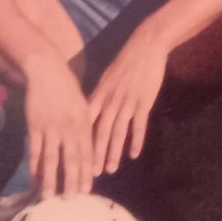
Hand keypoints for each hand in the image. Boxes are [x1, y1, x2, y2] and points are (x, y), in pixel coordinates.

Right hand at [21, 55, 94, 196]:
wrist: (47, 71)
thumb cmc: (67, 87)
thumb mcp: (83, 104)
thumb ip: (85, 125)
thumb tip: (87, 146)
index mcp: (83, 122)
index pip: (87, 152)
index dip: (86, 172)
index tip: (86, 189)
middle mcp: (68, 128)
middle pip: (71, 159)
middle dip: (71, 180)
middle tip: (70, 198)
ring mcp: (50, 128)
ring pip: (51, 159)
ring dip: (50, 179)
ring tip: (49, 196)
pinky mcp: (34, 126)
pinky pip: (34, 150)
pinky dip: (34, 165)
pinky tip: (34, 177)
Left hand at [88, 30, 170, 172]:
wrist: (145, 46)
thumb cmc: (125, 62)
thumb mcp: (107, 78)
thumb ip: (99, 97)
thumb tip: (88, 114)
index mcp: (99, 95)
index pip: (86, 123)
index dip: (81, 142)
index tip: (76, 158)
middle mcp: (110, 101)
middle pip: (100, 132)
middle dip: (95, 155)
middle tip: (91, 173)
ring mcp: (127, 102)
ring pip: (118, 132)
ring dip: (114, 153)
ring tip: (111, 169)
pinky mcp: (143, 101)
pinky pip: (139, 125)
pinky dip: (136, 141)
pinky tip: (134, 154)